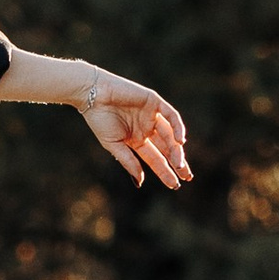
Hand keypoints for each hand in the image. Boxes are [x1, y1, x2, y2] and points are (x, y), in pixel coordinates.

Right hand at [79, 72, 190, 190]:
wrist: (92, 95)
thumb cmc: (99, 120)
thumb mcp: (113, 145)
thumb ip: (128, 161)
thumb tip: (141, 181)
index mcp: (137, 140)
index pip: (155, 158)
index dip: (165, 171)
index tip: (174, 185)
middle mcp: (147, 129)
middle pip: (167, 149)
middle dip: (177, 163)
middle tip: (186, 177)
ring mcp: (152, 116)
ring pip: (170, 135)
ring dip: (177, 150)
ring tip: (179, 164)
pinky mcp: (154, 102)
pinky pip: (171, 115)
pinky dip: (178, 127)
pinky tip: (180, 141)